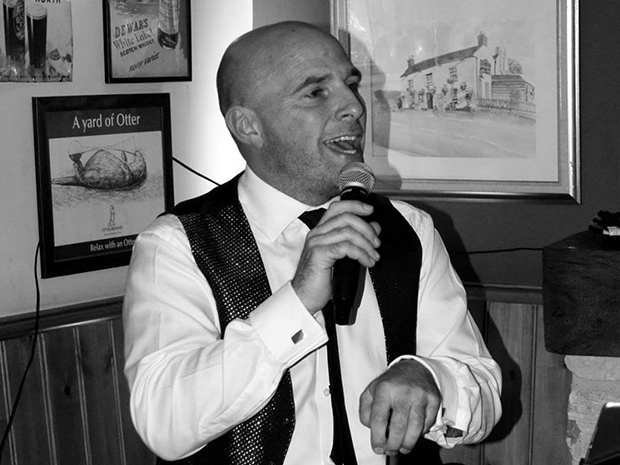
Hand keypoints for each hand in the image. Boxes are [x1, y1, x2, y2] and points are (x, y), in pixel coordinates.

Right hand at [291, 200, 380, 314]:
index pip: (337, 208)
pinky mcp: (319, 254)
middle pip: (345, 217)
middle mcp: (317, 234)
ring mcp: (316, 243)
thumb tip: (373, 227)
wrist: (305, 297)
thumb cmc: (319, 280)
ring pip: (348, 232)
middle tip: (376, 242)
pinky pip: (345, 247)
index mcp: (320, 232)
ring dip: (366, 244)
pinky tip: (366, 261)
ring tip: (373, 256)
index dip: (355, 206)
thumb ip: (356, 240)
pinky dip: (361, 253)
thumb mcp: (342, 257)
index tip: (370, 210)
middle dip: (366, 228)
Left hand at [359, 359, 440, 455]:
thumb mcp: (371, 391)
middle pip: (398, 426)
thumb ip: (365, 410)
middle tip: (391, 450)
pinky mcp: (433, 399)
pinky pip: (428, 423)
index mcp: (384, 389)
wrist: (414, 367)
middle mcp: (403, 391)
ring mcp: (420, 395)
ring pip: (416, 427)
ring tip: (403, 448)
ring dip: (408, 443)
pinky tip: (414, 433)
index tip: (378, 447)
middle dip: (394, 444)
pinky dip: (421, 432)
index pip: (379, 418)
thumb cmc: (391, 383)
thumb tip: (372, 429)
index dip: (378, 437)